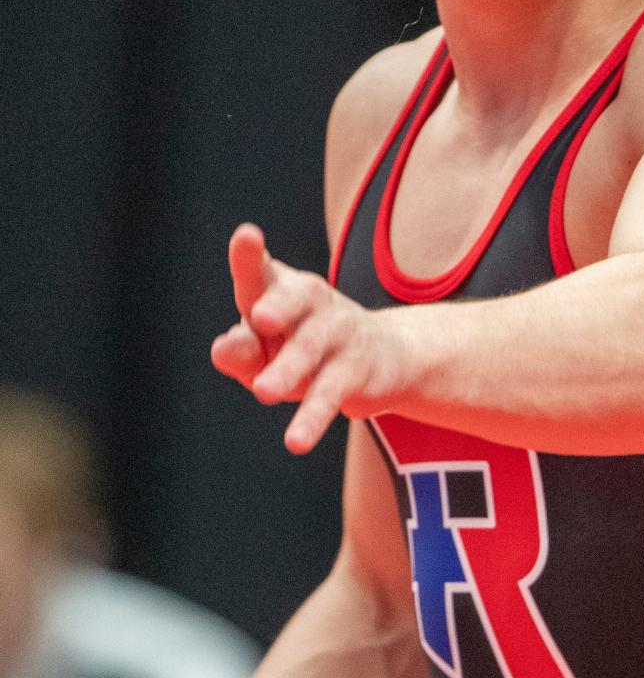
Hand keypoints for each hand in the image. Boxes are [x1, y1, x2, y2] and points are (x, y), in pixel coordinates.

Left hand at [212, 223, 401, 453]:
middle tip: (260, 317)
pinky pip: (331, 393)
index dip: (251, 255)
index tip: (247, 237)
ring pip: (310, 349)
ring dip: (288, 369)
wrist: (386, 358)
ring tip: (263, 391)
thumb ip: (241, 351)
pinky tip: (295, 440)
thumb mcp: (268, 351)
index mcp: (281, 291)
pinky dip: (313, 416)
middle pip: (295, 298)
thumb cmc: (305, 350)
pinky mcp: (356, 369)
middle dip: (280, 304)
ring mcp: (337, 332)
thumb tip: (223, 348)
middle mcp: (312, 303)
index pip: (262, 272)